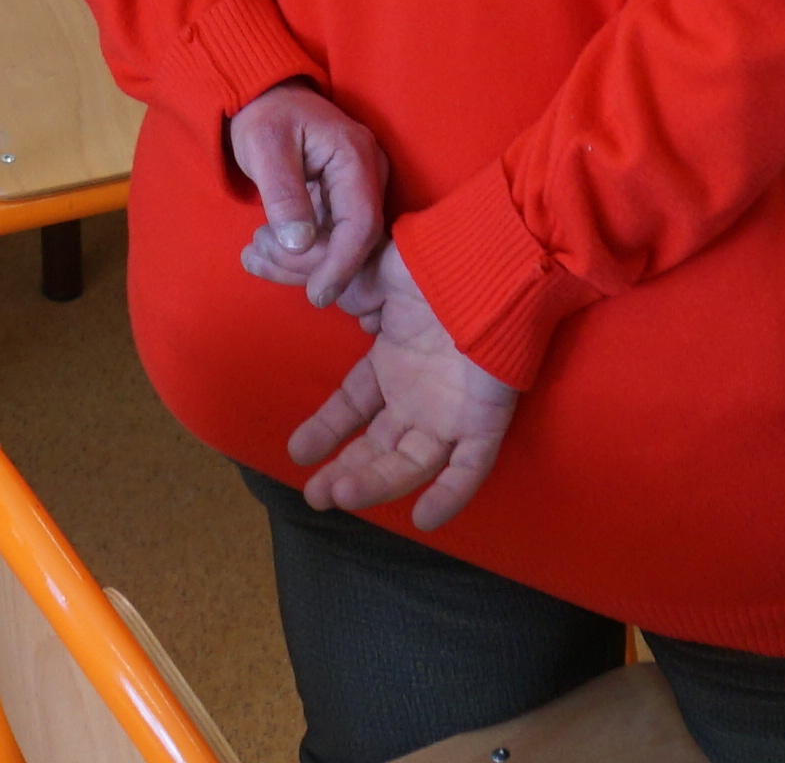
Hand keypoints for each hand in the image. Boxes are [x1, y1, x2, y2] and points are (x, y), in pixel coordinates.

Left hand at [223, 81, 390, 315]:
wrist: (263, 98)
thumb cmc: (264, 117)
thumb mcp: (264, 148)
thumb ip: (284, 195)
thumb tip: (300, 244)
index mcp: (355, 156)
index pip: (362, 224)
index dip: (341, 264)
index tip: (316, 295)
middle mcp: (369, 173)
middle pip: (357, 241)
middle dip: (313, 264)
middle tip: (259, 259)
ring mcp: (360, 187)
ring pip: (344, 245)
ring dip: (301, 261)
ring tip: (253, 254)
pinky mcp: (345, 200)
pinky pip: (332, 237)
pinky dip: (301, 252)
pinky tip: (264, 253)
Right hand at [285, 244, 523, 531]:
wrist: (488, 265)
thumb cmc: (432, 266)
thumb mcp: (375, 273)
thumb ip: (342, 289)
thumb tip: (302, 286)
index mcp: (394, 361)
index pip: (354, 406)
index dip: (326, 429)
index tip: (296, 452)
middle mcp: (420, 394)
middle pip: (378, 446)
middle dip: (345, 471)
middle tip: (314, 495)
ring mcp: (452, 412)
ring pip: (412, 463)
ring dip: (377, 483)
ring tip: (339, 495)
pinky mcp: (485, 422)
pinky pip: (470, 469)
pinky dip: (449, 495)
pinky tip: (424, 518)